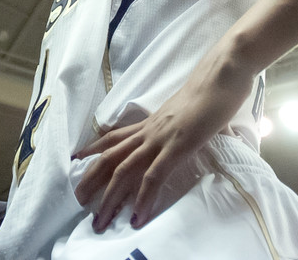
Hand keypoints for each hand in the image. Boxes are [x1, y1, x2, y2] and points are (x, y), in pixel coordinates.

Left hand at [72, 61, 255, 231]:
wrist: (221, 75)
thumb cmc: (212, 91)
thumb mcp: (191, 113)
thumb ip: (188, 125)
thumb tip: (200, 132)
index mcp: (151, 123)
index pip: (114, 136)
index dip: (93, 147)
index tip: (76, 159)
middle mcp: (149, 130)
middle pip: (110, 157)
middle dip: (92, 181)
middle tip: (78, 200)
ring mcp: (160, 138)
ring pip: (124, 170)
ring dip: (110, 199)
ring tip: (100, 221)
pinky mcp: (176, 147)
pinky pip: (153, 176)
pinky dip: (143, 198)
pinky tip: (136, 217)